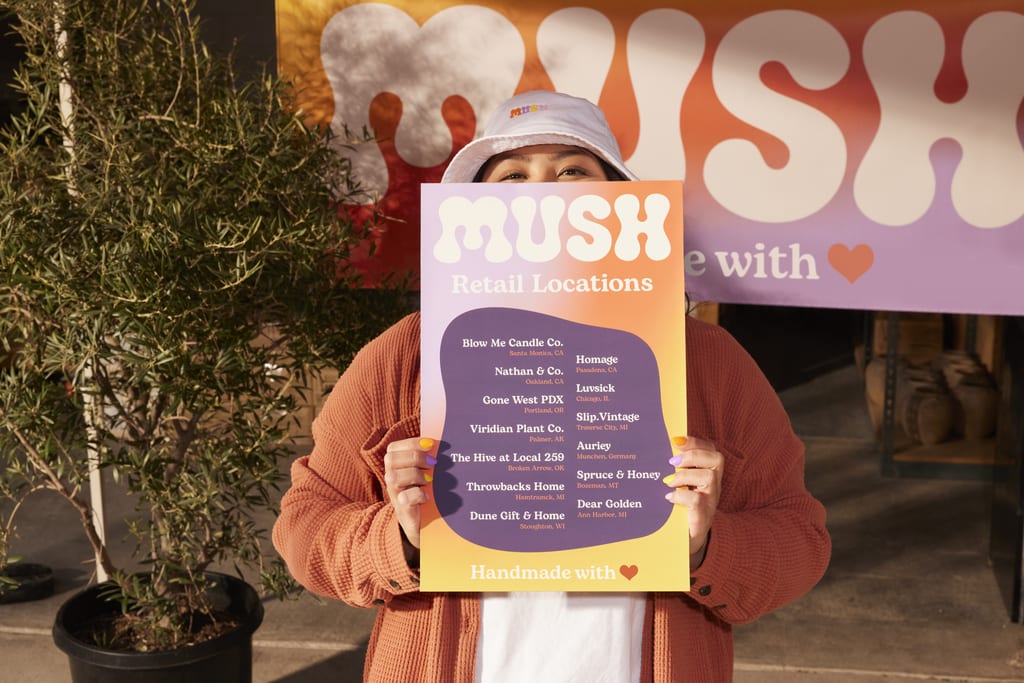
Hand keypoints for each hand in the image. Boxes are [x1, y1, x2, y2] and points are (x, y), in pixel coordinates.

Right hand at [383, 436, 436, 552]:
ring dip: (414, 475)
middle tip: (433, 463)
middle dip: (414, 457)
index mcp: (396, 468)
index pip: (393, 448)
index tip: (430, 444)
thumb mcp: (426, 474)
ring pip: (393, 477)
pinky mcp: (403, 511)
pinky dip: (417, 494)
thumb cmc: (426, 494)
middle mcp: (392, 480)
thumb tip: (442, 442)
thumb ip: (428, 459)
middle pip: (391, 459)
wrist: (424, 527)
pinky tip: (427, 496)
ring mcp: (395, 495)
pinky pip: (404, 497)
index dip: (411, 443)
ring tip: (429, 480)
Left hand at [663, 435, 722, 566]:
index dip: (696, 442)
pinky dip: (681, 496)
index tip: (675, 440)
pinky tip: (668, 498)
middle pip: (716, 458)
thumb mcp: (679, 485)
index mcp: (708, 473)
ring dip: (686, 475)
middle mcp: (713, 485)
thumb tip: (656, 448)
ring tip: (669, 481)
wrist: (686, 540)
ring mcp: (710, 500)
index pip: (711, 449)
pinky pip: (697, 500)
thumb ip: (675, 469)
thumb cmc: (680, 508)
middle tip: (672, 461)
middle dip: (693, 454)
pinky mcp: (703, 516)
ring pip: (709, 476)